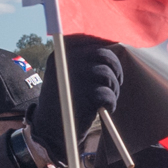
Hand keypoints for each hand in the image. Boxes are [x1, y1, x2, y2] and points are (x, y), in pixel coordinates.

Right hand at [29, 42, 125, 158]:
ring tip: (109, 97)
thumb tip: (111, 43)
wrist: (50, 128)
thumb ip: (84, 56)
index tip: (110, 63)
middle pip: (104, 54)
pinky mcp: (85, 96)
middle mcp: (67, 60)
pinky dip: (111, 102)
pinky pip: (108, 93)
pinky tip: (105, 108)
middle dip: (115, 68)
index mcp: (62, 52)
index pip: (92, 39)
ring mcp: (75, 77)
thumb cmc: (65, 97)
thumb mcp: (67, 71)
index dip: (107, 49)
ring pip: (108, 74)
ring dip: (113, 87)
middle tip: (116, 81)